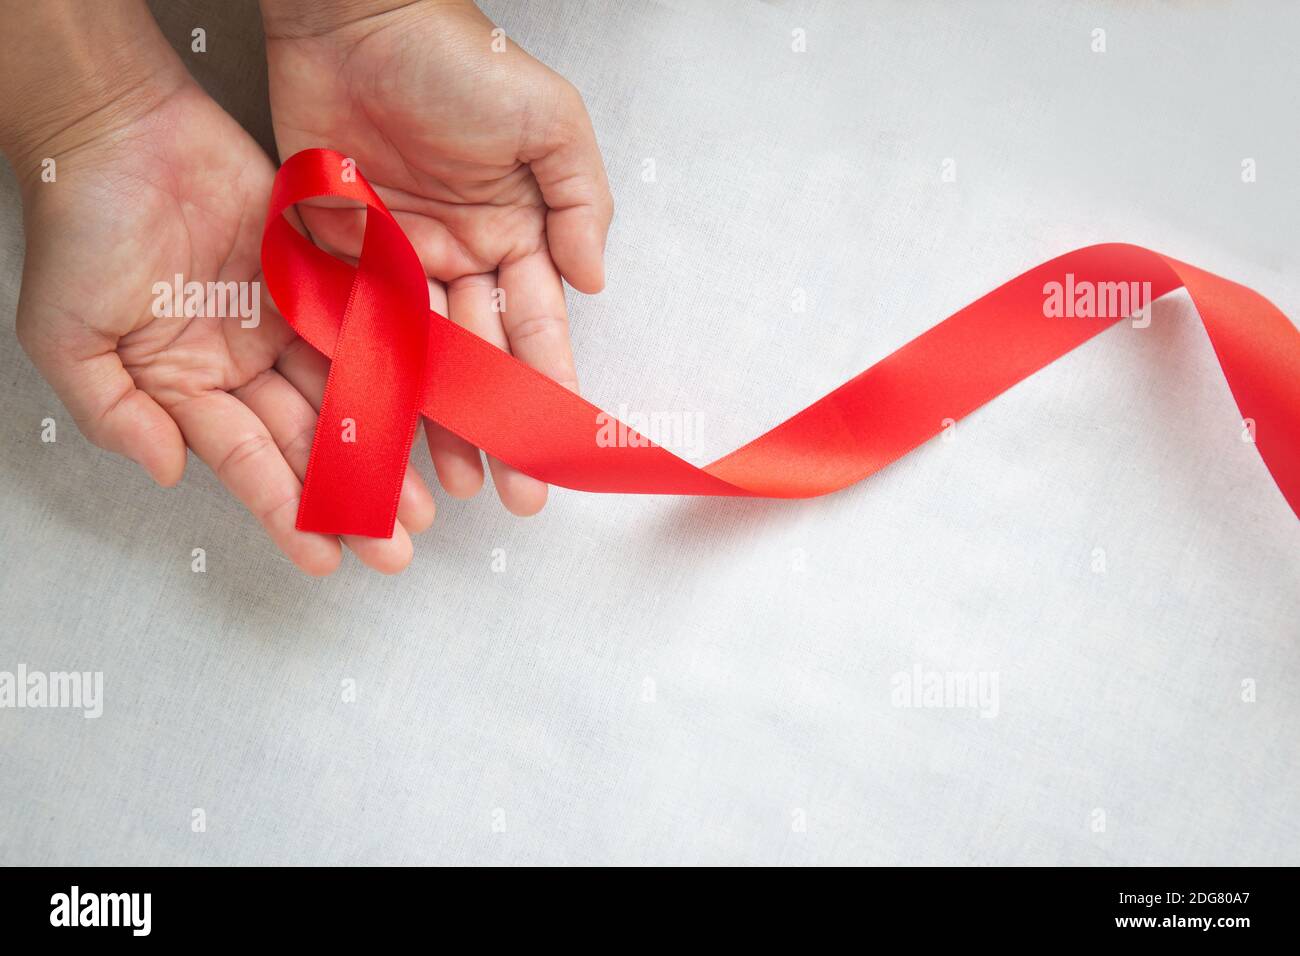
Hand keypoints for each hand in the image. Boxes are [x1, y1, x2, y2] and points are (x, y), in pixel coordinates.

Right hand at [7, 39, 434, 573]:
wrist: (121, 128)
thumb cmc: (84, 228)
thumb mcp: (69, 335)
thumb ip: (114, 411)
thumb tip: (167, 472)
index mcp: (189, 386)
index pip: (249, 461)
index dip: (288, 511)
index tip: (327, 559)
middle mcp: (246, 363)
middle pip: (311, 441)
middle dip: (354, 497)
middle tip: (398, 547)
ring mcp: (289, 321)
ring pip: (350, 394)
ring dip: (387, 448)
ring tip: (427, 501)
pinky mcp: (323, 276)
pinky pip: (369, 327)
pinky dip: (400, 367)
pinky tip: (433, 410)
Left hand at [263, 0, 613, 514]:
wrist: (356, 16)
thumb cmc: (458, 59)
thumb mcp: (549, 121)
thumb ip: (582, 202)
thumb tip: (592, 282)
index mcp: (515, 233)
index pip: (536, 329)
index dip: (546, 390)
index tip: (556, 446)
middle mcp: (460, 258)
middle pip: (479, 360)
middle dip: (493, 427)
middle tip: (505, 493)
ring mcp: (398, 262)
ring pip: (418, 360)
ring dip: (432, 420)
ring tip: (442, 483)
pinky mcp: (339, 255)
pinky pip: (355, 328)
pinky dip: (366, 378)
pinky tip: (377, 424)